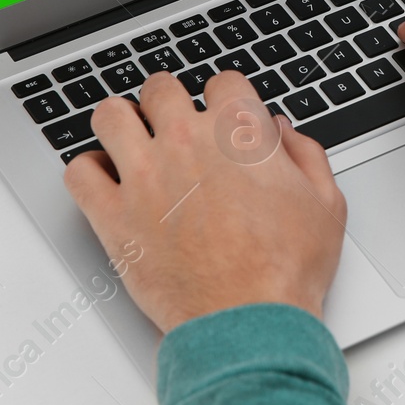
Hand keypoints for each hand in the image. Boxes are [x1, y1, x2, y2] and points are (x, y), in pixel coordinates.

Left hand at [63, 70, 345, 332]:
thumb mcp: (325, 205)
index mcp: (240, 133)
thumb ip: (306, 157)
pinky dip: (88, 170)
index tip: (222, 111)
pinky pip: (79, 172)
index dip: (225, 96)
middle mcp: (188, 143)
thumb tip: (284, 133)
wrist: (248, 323)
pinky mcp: (113, 216)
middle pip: (161, 89)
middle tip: (172, 123)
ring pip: (111, 116)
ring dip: (121, 122)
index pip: (222, 81)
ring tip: (129, 138)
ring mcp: (145, 176)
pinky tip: (105, 180)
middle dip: (168, 102)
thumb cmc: (286, 272)